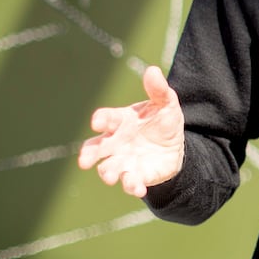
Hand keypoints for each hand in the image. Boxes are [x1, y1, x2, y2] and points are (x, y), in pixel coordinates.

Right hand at [77, 65, 185, 197]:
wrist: (174, 147)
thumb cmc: (162, 122)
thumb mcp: (165, 103)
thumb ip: (158, 90)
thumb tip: (152, 70)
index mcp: (121, 121)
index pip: (106, 119)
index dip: (101, 120)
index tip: (98, 122)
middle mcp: (116, 142)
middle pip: (96, 147)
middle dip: (89, 154)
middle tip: (84, 161)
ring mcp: (123, 160)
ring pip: (108, 168)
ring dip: (108, 173)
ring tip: (111, 177)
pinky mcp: (136, 175)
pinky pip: (130, 183)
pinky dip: (132, 186)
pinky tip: (138, 188)